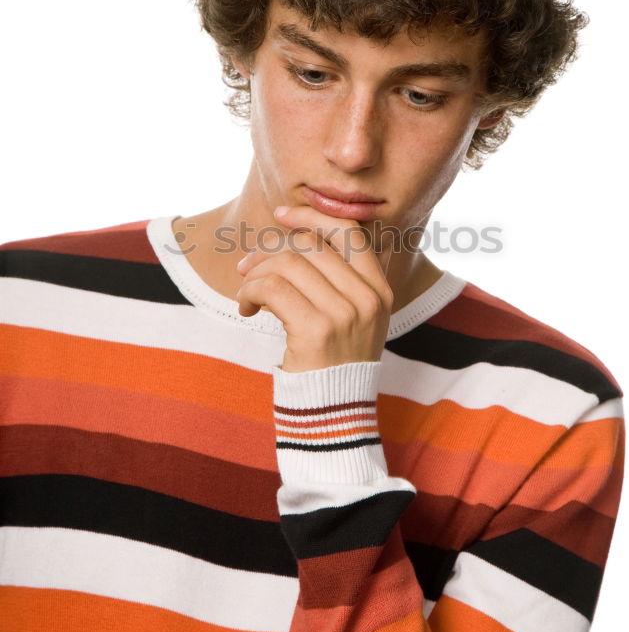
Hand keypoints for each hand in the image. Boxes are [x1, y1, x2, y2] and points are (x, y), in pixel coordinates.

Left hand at [235, 206, 393, 371]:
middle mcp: (368, 299)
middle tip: (246, 266)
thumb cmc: (334, 365)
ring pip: (288, 263)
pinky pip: (272, 288)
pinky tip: (246, 309)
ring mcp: (345, 315)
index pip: (349, 233)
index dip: (312, 216)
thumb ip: (335, 281)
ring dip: (256, 274)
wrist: (333, 417)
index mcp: (380, 290)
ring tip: (246, 295)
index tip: (282, 215)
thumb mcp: (352, 319)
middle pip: (310, 246)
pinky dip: (250, 292)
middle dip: (270, 249)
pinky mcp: (317, 331)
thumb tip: (291, 237)